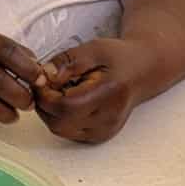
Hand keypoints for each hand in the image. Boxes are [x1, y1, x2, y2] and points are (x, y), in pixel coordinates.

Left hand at [33, 39, 149, 145]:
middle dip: (44, 104)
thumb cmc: (120, 59)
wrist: (142, 72)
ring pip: (61, 130)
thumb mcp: (93, 49)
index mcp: (109, 94)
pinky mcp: (99, 136)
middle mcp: (108, 118)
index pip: (65, 107)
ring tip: (58, 92)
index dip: (46, 95)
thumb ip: (68, 61)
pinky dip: (60, 119)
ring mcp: (104, 130)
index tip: (42, 80)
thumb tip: (45, 75)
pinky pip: (69, 133)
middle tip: (47, 85)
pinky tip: (67, 102)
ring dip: (50, 113)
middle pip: (59, 123)